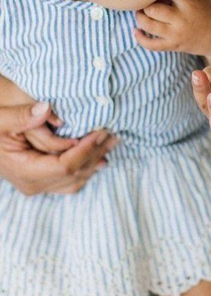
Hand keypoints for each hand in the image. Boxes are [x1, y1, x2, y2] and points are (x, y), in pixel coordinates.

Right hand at [0, 102, 117, 195]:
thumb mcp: (1, 118)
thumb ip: (22, 115)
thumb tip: (45, 109)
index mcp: (24, 171)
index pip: (65, 167)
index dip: (85, 150)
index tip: (100, 132)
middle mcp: (33, 185)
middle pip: (75, 174)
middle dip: (96, 153)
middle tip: (113, 134)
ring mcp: (39, 186)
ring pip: (78, 180)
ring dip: (96, 160)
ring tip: (111, 142)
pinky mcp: (45, 183)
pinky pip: (73, 180)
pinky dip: (88, 167)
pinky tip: (101, 154)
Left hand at [133, 0, 210, 59]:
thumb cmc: (207, 14)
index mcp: (189, 3)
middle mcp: (181, 19)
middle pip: (152, 8)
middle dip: (146, 4)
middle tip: (146, 2)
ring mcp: (176, 34)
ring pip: (148, 25)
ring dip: (140, 17)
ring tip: (141, 13)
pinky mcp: (173, 46)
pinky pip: (151, 44)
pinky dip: (140, 38)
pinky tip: (136, 31)